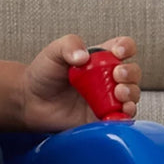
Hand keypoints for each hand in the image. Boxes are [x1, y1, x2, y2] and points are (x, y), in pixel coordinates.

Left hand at [19, 34, 140, 131]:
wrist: (30, 101)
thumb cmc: (43, 74)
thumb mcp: (54, 52)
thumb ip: (69, 45)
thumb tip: (84, 56)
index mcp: (100, 58)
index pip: (123, 47)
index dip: (126, 47)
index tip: (118, 52)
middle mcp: (107, 78)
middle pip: (133, 72)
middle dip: (130, 73)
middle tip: (117, 75)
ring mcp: (107, 99)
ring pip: (132, 95)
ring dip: (131, 93)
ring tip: (119, 93)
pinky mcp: (102, 118)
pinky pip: (121, 118)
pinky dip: (125, 115)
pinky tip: (117, 112)